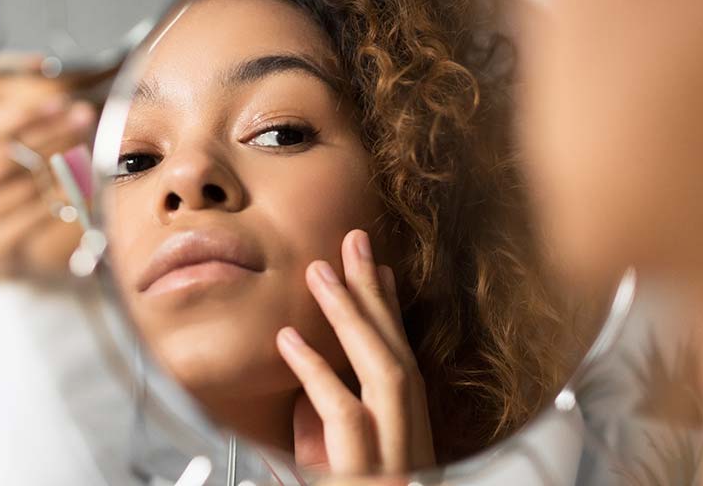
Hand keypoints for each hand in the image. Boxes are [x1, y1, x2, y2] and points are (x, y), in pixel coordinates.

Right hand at [0, 95, 93, 283]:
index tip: (59, 103)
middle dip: (47, 133)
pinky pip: (26, 221)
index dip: (21, 114)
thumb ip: (6, 134)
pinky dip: (55, 203)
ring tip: (87, 150)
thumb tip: (56, 107)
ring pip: (16, 189)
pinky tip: (78, 189)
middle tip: (82, 117)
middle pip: (1, 156)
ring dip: (58, 168)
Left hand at [276, 229, 435, 475]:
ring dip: (352, 317)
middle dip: (376, 294)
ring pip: (384, 374)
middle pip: (399, 357)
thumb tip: (308, 380)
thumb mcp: (335, 465)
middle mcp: (413, 448)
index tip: (381, 269)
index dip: (392, 313)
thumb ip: (328, 423)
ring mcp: (396, 465)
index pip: (405, 364)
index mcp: (410, 440)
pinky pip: (345, 415)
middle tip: (355, 241)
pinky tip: (289, 339)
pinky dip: (317, 372)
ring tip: (319, 273)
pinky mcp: (369, 481)